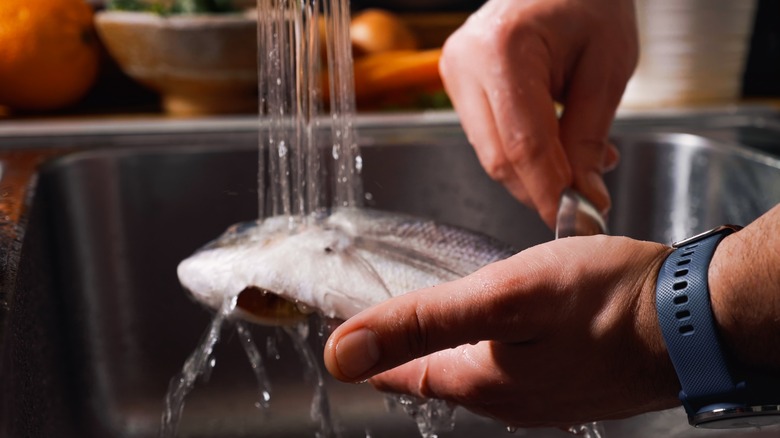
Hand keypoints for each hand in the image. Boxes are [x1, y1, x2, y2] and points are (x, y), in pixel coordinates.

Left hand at [324, 236, 680, 426]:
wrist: (698, 319)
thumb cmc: (606, 301)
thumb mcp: (502, 298)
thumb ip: (423, 322)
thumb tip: (343, 352)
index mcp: (484, 383)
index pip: (407, 375)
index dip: (377, 354)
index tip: (352, 343)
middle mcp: (513, 400)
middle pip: (445, 375)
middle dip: (416, 353)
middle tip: (393, 329)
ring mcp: (550, 396)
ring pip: (486, 371)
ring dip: (461, 348)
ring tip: (445, 326)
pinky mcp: (579, 382)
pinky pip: (525, 367)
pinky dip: (505, 347)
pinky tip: (512, 331)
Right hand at [439, 0, 637, 227]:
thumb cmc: (590, 1)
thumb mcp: (608, 65)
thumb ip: (589, 134)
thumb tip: (584, 195)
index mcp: (504, 49)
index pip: (524, 144)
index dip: (549, 191)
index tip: (576, 220)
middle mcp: (467, 62)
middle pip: (499, 157)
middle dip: (541, 189)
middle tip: (584, 203)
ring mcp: (455, 73)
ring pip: (491, 154)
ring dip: (534, 173)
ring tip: (580, 164)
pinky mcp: (457, 84)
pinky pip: (488, 137)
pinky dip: (522, 154)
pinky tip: (555, 146)